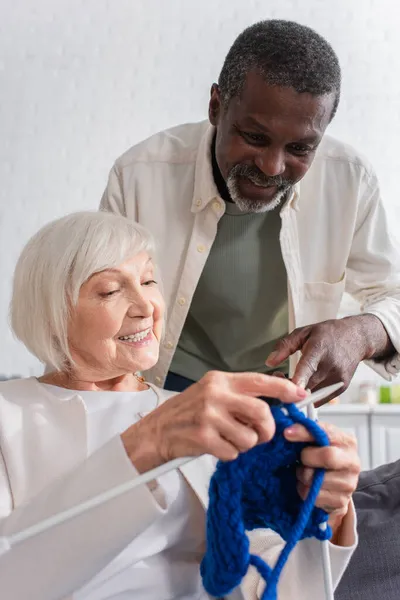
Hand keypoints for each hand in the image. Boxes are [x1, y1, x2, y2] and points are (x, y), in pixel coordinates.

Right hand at [121, 371, 306, 472]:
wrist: (156, 431)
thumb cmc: (187, 413)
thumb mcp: (212, 394)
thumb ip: (239, 396)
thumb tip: (274, 406)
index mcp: (220, 380)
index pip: (260, 381)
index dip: (284, 388)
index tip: (300, 395)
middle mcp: (215, 394)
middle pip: (262, 413)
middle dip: (267, 429)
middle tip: (262, 435)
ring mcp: (209, 415)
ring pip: (250, 437)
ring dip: (245, 445)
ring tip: (229, 440)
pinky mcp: (203, 437)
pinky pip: (233, 452)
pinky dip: (229, 454)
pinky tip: (216, 447)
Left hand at [266, 314, 392, 393]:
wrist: (357, 338)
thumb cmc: (328, 333)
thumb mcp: (303, 332)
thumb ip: (284, 346)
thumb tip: (269, 362)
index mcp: (319, 348)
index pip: (308, 367)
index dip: (299, 380)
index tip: (291, 390)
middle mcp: (330, 365)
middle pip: (306, 386)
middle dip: (289, 387)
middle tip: (280, 377)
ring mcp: (338, 378)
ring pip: (312, 395)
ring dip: (300, 393)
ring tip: (296, 379)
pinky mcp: (341, 387)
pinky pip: (320, 399)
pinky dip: (311, 395)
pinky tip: (308, 383)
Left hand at [284, 422, 360, 540]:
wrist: (336, 485)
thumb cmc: (323, 457)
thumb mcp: (318, 441)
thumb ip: (308, 432)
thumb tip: (288, 430)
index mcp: (347, 442)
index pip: (326, 433)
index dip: (304, 432)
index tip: (287, 433)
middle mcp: (352, 462)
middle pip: (327, 456)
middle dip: (307, 457)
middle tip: (301, 459)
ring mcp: (349, 484)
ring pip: (316, 479)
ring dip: (303, 476)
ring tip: (305, 472)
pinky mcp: (341, 501)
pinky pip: (313, 496)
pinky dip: (304, 490)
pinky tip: (309, 485)